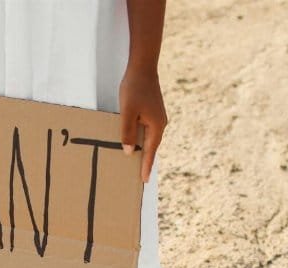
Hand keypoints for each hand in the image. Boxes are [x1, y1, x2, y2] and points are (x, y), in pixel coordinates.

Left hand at [119, 66, 166, 182]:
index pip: (150, 151)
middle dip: (145, 160)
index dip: (146, 166)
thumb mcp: (127, 112)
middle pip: (151, 147)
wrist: (143, 68)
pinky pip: (147, 130)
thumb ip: (128, 133)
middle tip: (139, 177)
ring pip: (149, 139)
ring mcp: (158, 118)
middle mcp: (160, 124)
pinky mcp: (153, 112)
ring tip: (136, 163)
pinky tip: (134, 142)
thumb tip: (129, 152)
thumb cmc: (134, 88)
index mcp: (156, 126)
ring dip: (143, 150)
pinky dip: (141, 139)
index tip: (144, 180)